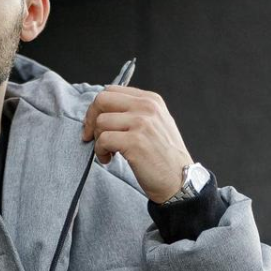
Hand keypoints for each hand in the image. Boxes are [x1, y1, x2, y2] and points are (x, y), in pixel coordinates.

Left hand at [80, 85, 193, 203]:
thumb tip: (104, 111)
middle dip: (90, 119)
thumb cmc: (164, 157)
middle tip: (91, 136)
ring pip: (101, 122)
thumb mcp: (157, 124)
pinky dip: (100, 152)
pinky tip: (108, 159)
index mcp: (151, 100)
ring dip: (97, 140)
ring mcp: (142, 123)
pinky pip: (103, 140)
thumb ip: (135, 112)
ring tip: (108, 152)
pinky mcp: (135, 142)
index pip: (112, 90)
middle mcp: (147, 107)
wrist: (179, 179)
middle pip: (102, 100)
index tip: (95, 124)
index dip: (97, 108)